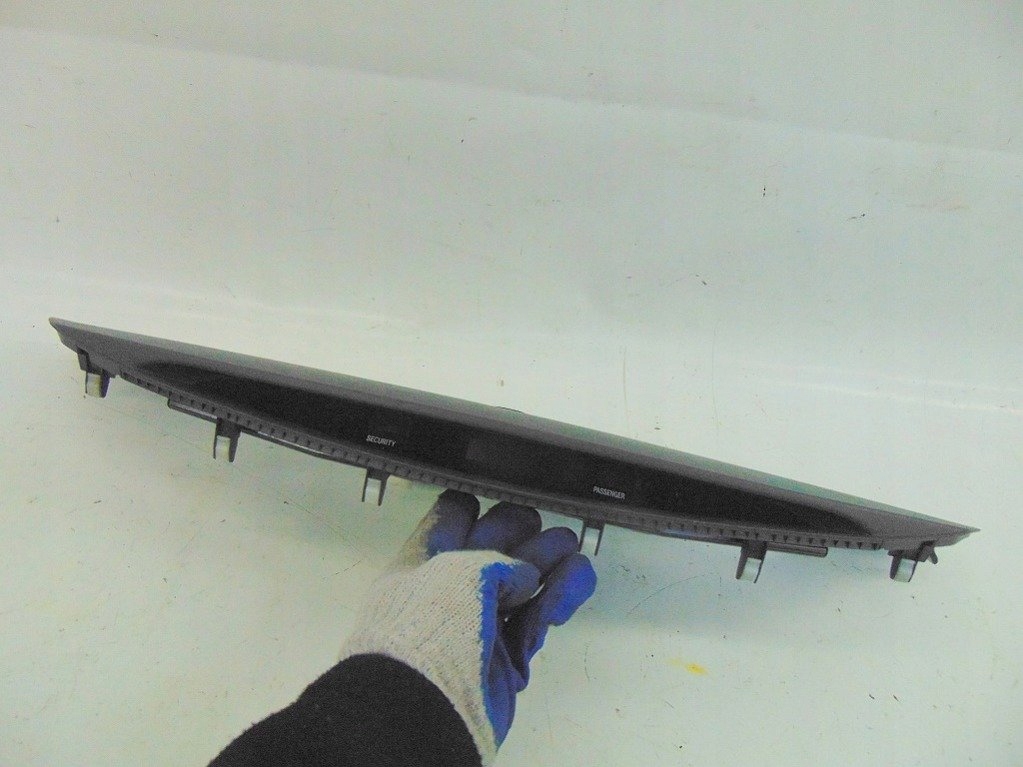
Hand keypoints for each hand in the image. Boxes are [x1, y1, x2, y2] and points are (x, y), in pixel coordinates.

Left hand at [342, 490, 596, 764]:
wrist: (426, 708)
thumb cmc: (425, 632)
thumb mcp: (457, 570)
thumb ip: (498, 559)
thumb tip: (524, 578)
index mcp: (425, 558)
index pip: (455, 515)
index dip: (483, 508)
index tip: (505, 510)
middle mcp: (452, 586)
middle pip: (499, 542)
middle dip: (526, 533)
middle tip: (544, 536)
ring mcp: (482, 619)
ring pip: (528, 576)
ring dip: (551, 561)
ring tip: (566, 555)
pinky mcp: (511, 651)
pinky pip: (542, 614)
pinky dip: (560, 597)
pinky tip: (565, 591)